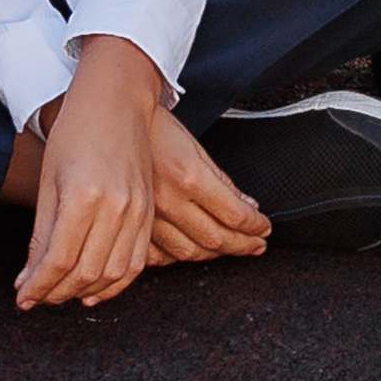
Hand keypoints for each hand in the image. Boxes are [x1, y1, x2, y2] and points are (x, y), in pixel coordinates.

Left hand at [15, 37, 165, 308]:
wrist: (115, 101)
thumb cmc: (75, 132)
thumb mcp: (48, 183)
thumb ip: (41, 236)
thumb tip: (30, 279)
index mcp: (84, 196)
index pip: (59, 260)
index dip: (39, 286)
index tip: (23, 297)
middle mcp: (117, 207)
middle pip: (87, 272)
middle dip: (57, 293)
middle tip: (38, 297)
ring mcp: (138, 210)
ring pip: (114, 272)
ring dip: (86, 291)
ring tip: (63, 293)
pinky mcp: (149, 212)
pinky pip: (137, 261)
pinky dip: (116, 282)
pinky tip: (96, 288)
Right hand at [141, 109, 269, 262]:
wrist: (116, 122)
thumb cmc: (157, 129)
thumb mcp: (197, 148)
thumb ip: (223, 182)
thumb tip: (248, 206)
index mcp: (190, 177)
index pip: (234, 215)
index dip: (255, 226)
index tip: (264, 228)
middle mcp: (168, 200)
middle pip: (215, 238)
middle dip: (242, 244)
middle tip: (256, 244)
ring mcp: (148, 215)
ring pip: (188, 251)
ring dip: (215, 253)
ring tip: (230, 247)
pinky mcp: (132, 224)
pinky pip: (158, 255)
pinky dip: (177, 257)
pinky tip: (192, 250)